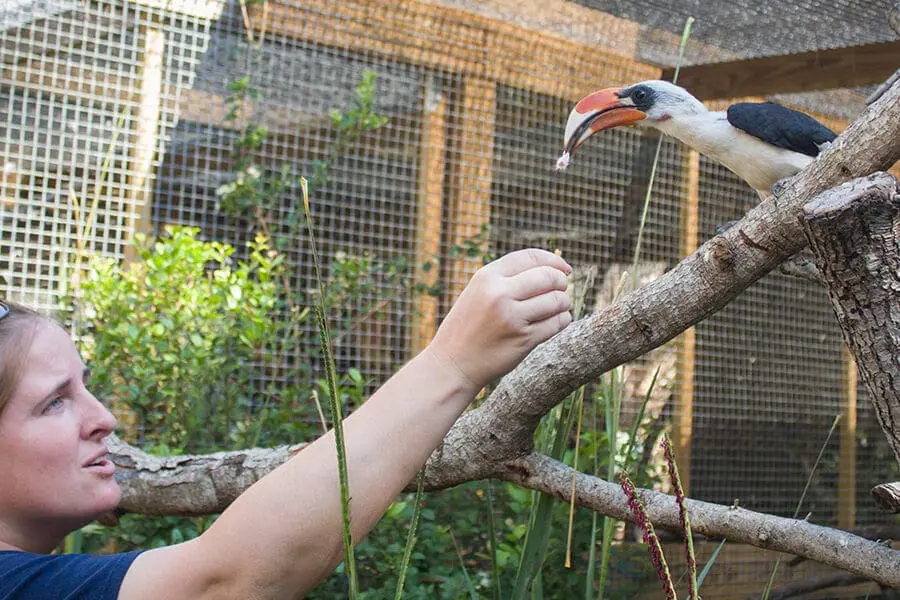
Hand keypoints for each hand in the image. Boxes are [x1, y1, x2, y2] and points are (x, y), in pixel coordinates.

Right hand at [427, 248, 572, 390]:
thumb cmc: (468, 326)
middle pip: (549, 277)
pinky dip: (562, 320)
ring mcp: (512, 317)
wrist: (452, 364)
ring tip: (558, 308)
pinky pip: (557, 323)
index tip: (565, 269)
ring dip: (563, 303)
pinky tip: (555, 322)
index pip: (531, 257)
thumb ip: (506, 278)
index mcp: (487, 277)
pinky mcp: (524, 339)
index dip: (554, 261)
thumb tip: (551, 268)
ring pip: (557, 300)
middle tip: (562, 290)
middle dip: (561, 282)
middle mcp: (499, 293)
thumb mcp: (478, 292)